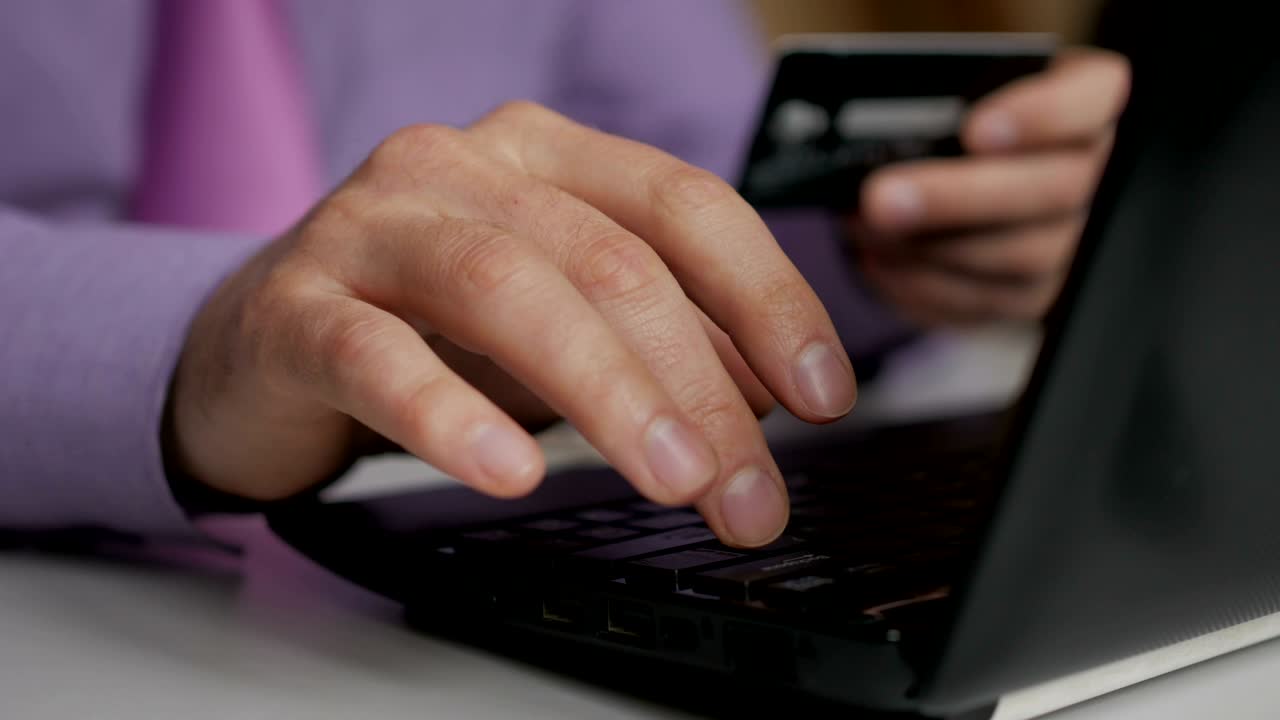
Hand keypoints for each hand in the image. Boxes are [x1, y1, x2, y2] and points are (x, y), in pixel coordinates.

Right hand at [167, 101, 856, 546]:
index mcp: (543, 154)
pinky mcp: (295, 308)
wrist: (257, 343)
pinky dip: (452, 416)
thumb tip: (767, 398)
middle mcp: (460, 168)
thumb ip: (658, 343)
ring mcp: (370, 226)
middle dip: (700, 386)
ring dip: (609, 394)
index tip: (824, 395)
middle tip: (748, 492)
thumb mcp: (562, 327)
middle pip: (611, 260)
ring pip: (508, 288)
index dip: (768, 299)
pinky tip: (510, 471)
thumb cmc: (425, 326)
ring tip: (673, 480)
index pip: (685, 206)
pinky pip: (379, 357)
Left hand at [850, 47, 1130, 325]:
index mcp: (1086, 96)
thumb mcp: (943, 88)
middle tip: (881, 200)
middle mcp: (1094, 172)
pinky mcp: (1031, 294)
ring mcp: (1069, 240)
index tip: (973, 129)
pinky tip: (877, 261)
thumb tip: (883, 135)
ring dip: (933, 249)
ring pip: (1024, 259)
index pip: (1090, 99)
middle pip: (1054, 191)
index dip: (1041, 116)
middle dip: (958, 199)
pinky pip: (989, 304)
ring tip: (866, 229)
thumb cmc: (945, 113)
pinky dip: (923, 286)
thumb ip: (931, 101)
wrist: (938, 169)